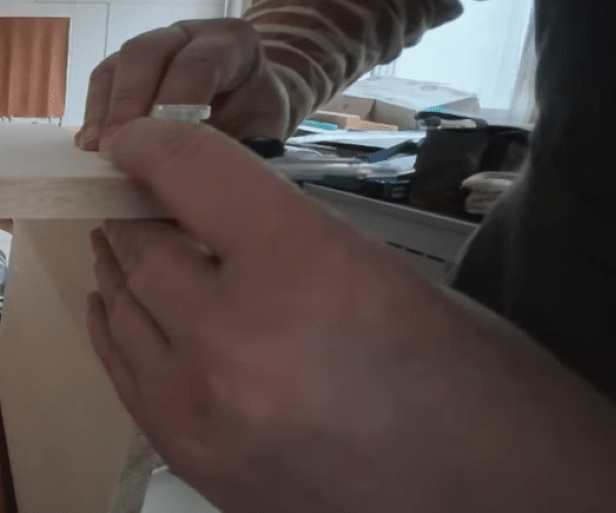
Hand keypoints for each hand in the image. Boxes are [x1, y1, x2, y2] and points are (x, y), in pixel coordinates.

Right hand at [75, 19, 294, 150]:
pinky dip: (95, 114)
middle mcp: (187, 35)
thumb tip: (194, 183)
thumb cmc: (256, 121)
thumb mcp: (261, 133)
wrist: (252, 107)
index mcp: (231, 42)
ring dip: (105, 112)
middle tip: (118, 150)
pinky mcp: (127, 66)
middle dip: (128, 104)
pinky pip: (102, 81)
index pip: (197, 64)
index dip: (173, 103)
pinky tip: (92, 147)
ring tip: (99, 152)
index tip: (157, 147)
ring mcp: (152, 47)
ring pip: (117, 66)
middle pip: (146, 54)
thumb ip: (230, 149)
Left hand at [88, 118, 615, 512]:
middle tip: (135, 194)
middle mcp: (237, 339)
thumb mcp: (384, 272)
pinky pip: (125, 375)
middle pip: (146, 247)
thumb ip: (284, 235)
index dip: (154, 145)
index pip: (191, 175)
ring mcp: (205, 408)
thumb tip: (200, 211)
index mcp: (303, 270)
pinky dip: (117, 330)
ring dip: (121, 269)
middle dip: (138, 212)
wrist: (499, 501)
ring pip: (122, 310)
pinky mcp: (192, 457)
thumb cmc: (471, 381)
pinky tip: (117, 304)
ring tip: (121, 242)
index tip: (137, 139)